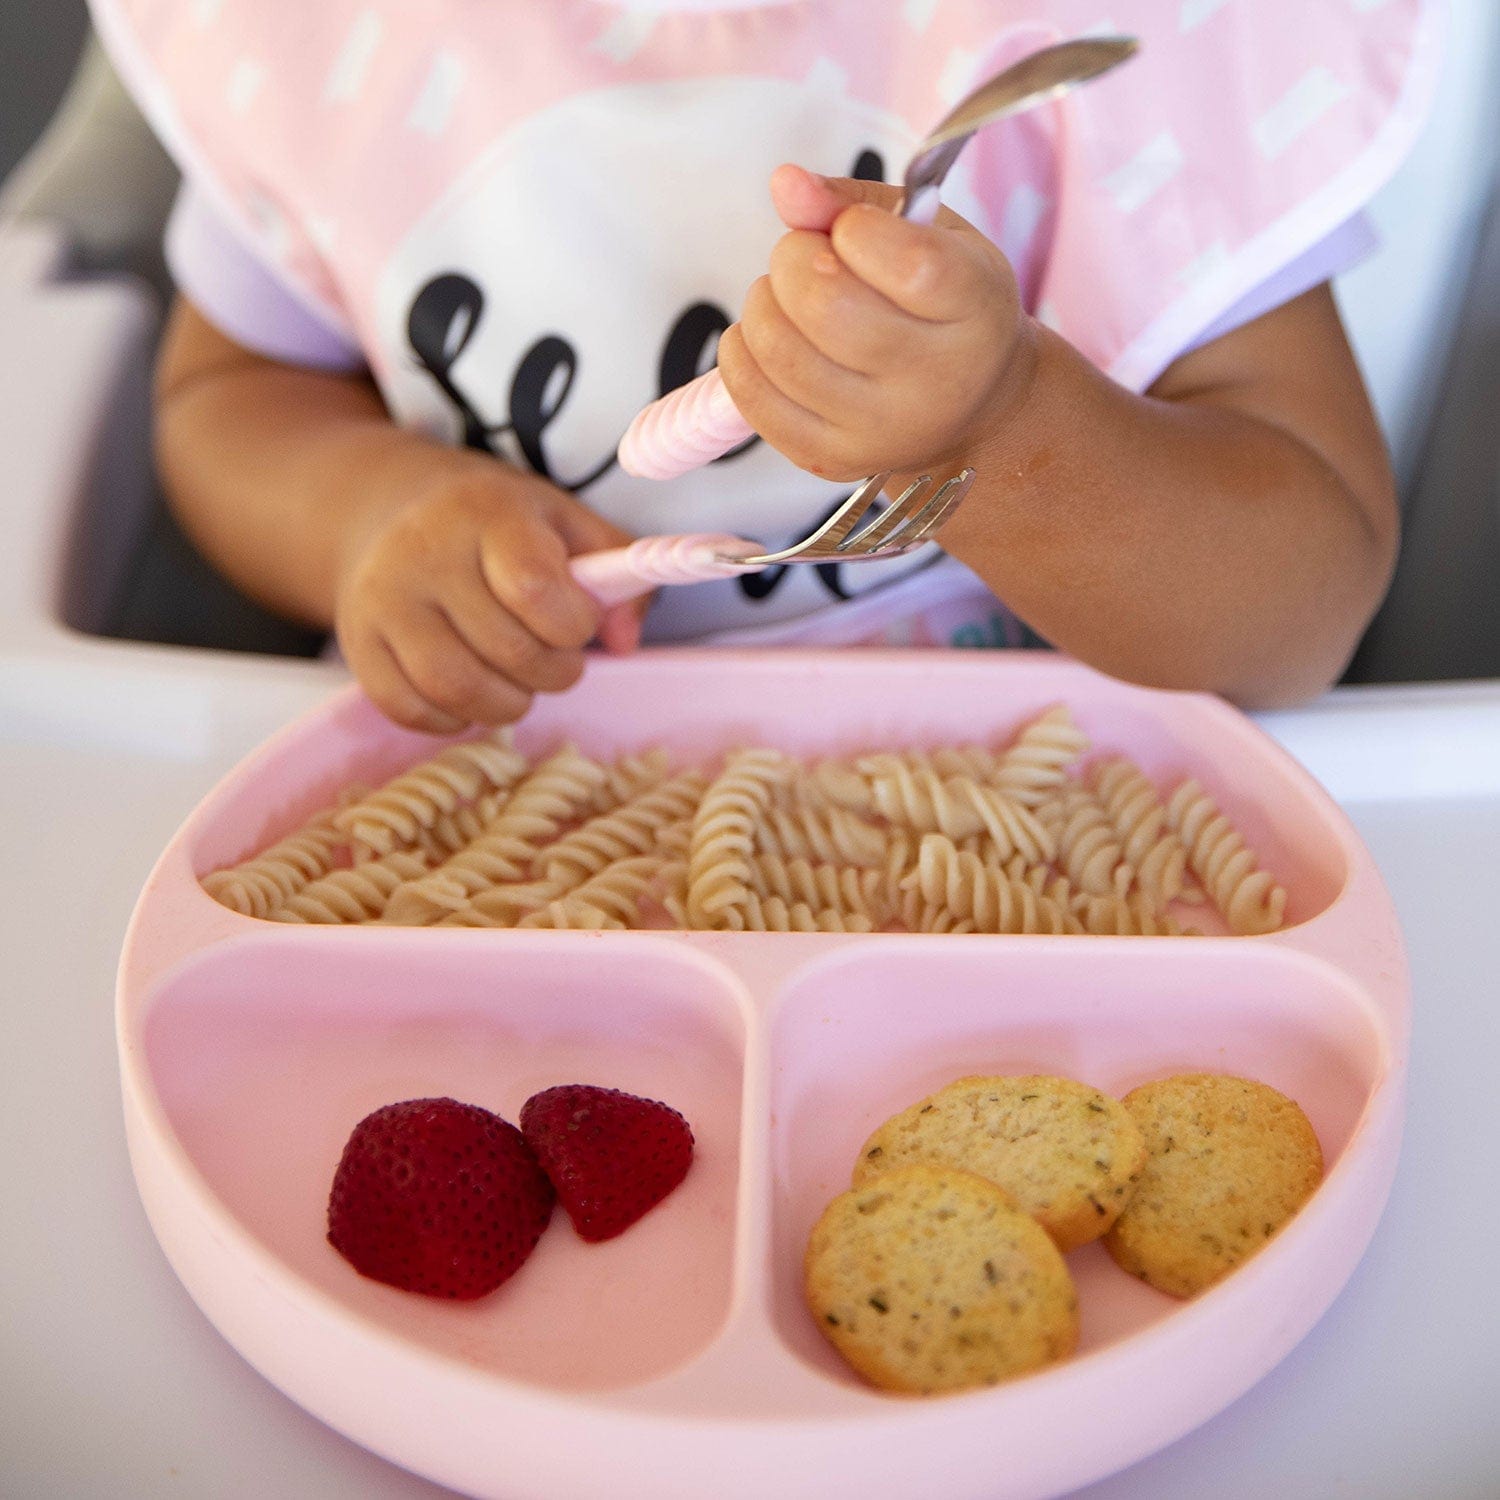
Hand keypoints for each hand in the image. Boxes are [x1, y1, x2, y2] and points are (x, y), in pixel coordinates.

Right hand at [335, 446, 641, 732]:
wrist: (389, 511)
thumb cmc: (495, 525)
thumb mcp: (565, 522)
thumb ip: (617, 572)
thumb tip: (624, 640)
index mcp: (486, 512)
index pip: (536, 588)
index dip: (573, 624)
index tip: (576, 621)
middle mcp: (425, 552)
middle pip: (506, 649)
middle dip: (554, 672)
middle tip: (557, 660)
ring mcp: (383, 600)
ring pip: (456, 688)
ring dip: (508, 704)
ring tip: (520, 684)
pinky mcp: (358, 644)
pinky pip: (409, 709)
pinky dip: (453, 718)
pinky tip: (472, 692)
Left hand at [716, 164, 1035, 480]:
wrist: (969, 408)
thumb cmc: (945, 306)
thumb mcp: (931, 238)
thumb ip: (856, 204)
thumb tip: (785, 184)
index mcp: (976, 313)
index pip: (911, 265)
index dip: (857, 230)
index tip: (852, 230)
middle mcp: (935, 382)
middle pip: (828, 307)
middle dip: (793, 258)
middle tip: (805, 256)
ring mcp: (880, 430)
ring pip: (781, 351)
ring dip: (762, 303)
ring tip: (786, 296)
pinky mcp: (830, 459)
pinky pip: (752, 399)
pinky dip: (741, 351)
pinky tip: (766, 335)